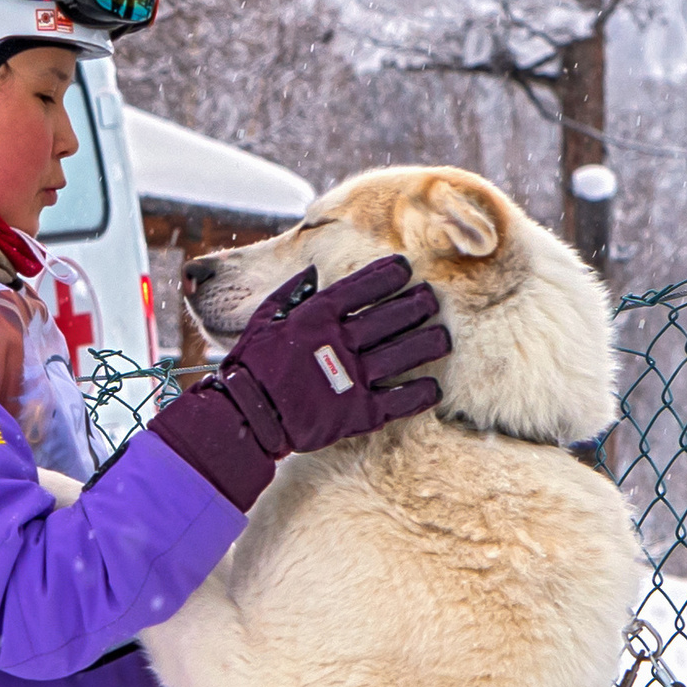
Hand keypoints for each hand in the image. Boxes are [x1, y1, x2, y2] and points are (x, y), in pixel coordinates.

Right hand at [153, 254, 448, 509]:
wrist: (245, 419)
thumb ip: (288, 294)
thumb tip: (312, 271)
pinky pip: (402, 400)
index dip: (390, 274)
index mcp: (316, 318)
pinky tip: (433, 386)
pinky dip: (421, 393)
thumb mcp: (262, 322)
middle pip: (395, 316)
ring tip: (442, 338)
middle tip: (431, 300)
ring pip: (407, 353)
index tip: (405, 268)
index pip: (364, 286)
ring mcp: (352, 378)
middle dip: (420, 304)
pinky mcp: (358, 413)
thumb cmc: (250, 368)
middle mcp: (339, 343)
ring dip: (430, 343)